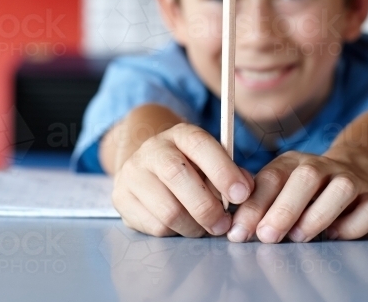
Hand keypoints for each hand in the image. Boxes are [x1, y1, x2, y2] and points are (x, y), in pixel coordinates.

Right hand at [111, 123, 253, 237]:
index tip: (241, 195)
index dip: (223, 171)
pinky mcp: (121, 198)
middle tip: (223, 225)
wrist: (148, 167)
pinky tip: (182, 226)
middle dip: (207, 208)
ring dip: (194, 227)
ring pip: (168, 210)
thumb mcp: (211, 161)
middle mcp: (152, 149)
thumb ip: (231, 173)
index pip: (200, 145)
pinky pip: (155, 226)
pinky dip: (175, 232)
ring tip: (204, 227)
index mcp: (180, 134)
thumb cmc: (190, 167)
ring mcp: (133, 173)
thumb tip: (246, 191)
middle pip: (178, 177)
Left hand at [227, 151, 367, 242]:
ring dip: (317, 215)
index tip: (238, 231)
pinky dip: (352, 226)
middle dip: (284, 209)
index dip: (253, 205)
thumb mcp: (280, 185)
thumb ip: (259, 200)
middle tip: (267, 236)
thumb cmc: (306, 189)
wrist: (356, 171)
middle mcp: (322, 166)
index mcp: (293, 162)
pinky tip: (334, 235)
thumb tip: (235, 223)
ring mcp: (351, 180)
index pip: (271, 177)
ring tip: (299, 236)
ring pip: (341, 190)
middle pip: (305, 177)